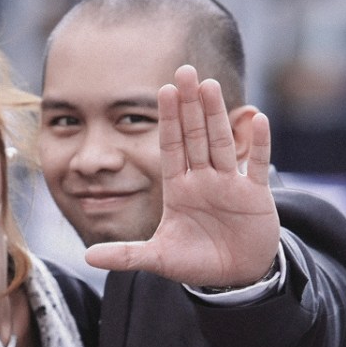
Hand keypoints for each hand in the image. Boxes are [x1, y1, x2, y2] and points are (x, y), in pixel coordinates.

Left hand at [85, 64, 278, 287]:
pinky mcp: (255, 197)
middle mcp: (203, 180)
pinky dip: (258, 145)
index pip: (171, 147)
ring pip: (222, 143)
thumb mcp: (159, 258)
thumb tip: (87, 257)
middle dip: (190, 105)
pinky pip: (256, 166)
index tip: (164, 89)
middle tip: (186, 70)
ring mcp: (229, 185)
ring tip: (211, 85)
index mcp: (179, 188)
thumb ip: (126, 255)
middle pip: (196, 136)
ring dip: (217, 115)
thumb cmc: (196, 262)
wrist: (235, 276)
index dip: (168, 119)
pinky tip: (257, 119)